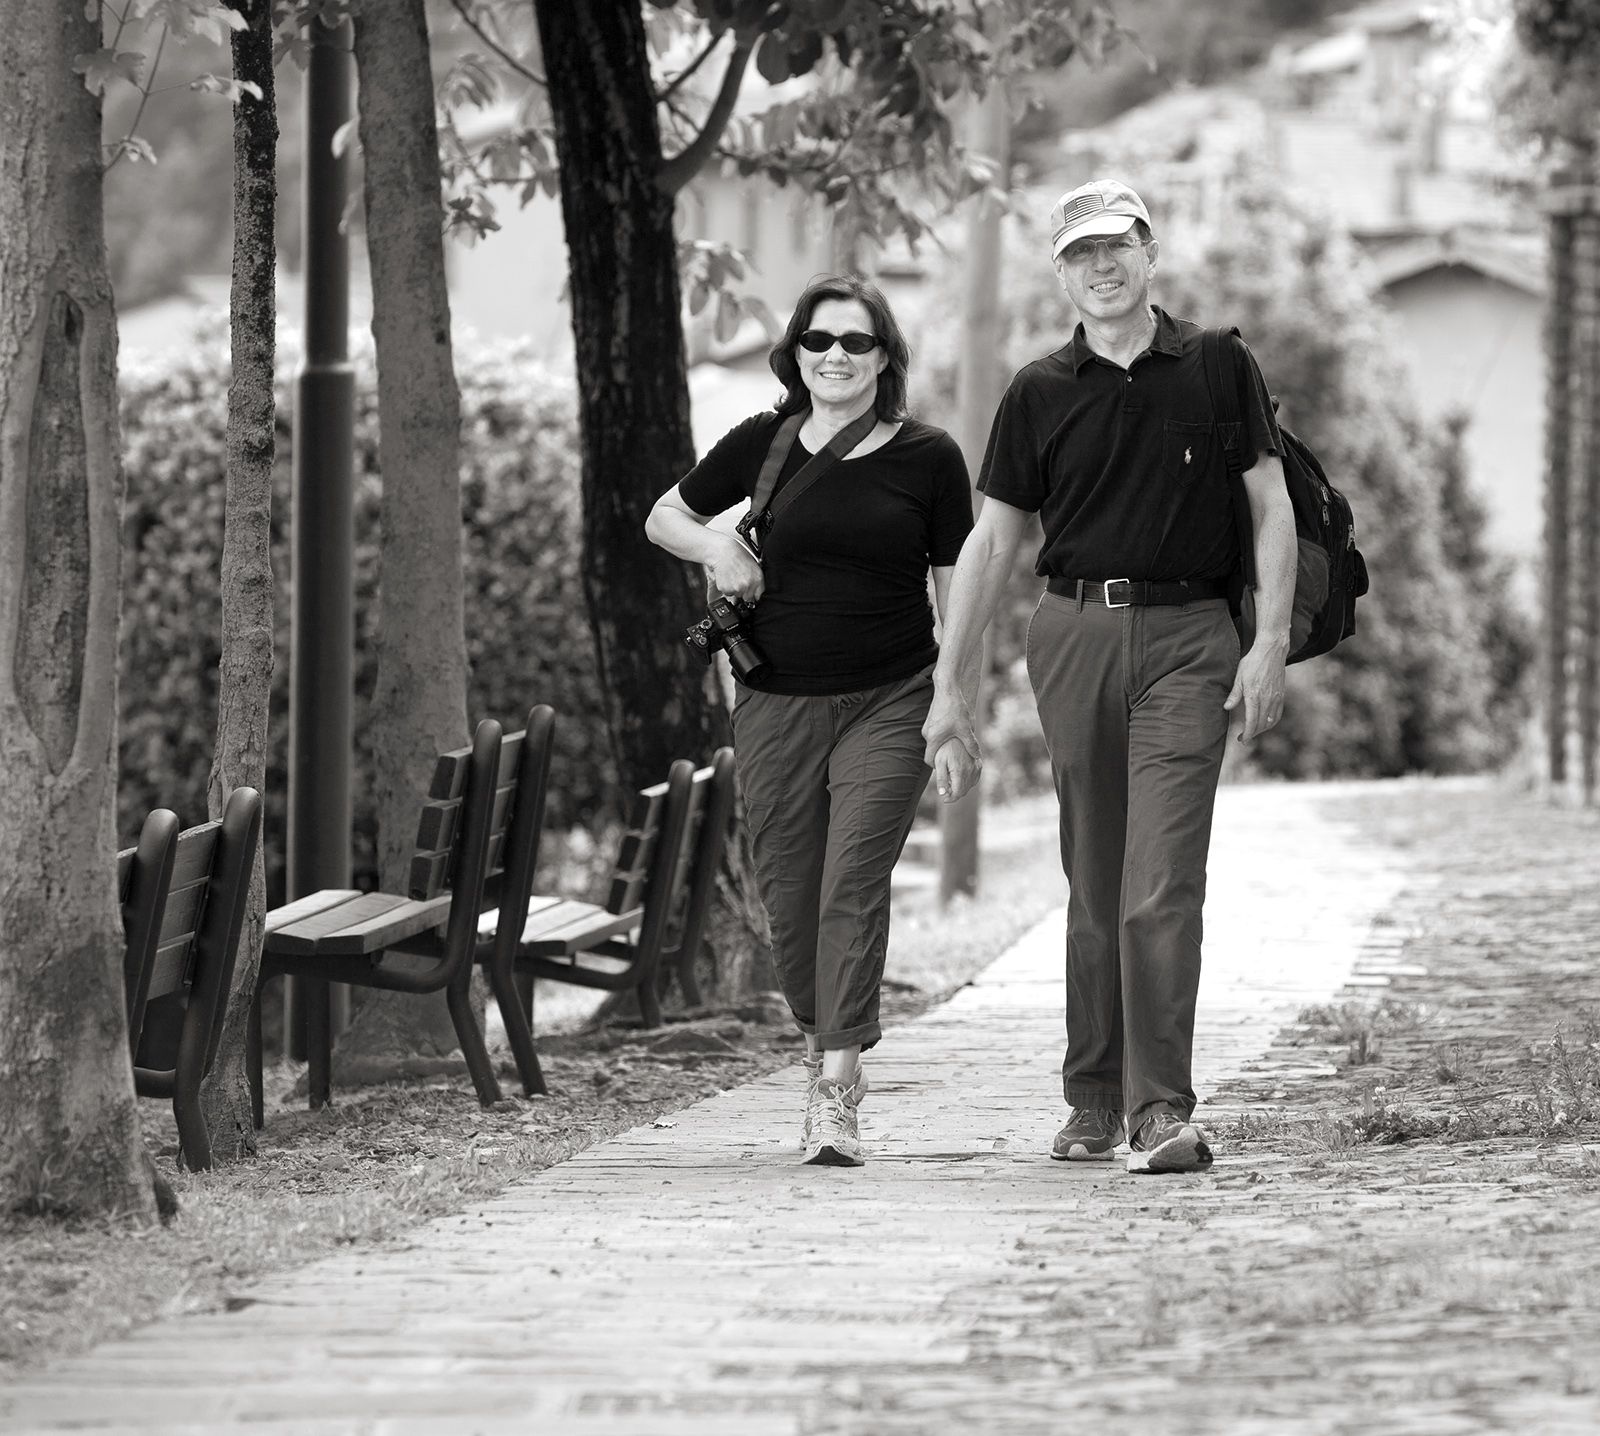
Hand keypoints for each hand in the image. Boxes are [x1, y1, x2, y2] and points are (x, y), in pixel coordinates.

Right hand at [707, 534, 763, 604]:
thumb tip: (754, 590)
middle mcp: (749, 584)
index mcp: (758, 578)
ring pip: (736, 595)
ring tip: (731, 576)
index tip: (749, 591)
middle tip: (738, 579)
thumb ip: (755, 579)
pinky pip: (727, 593)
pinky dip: (725, 587)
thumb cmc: (736, 554)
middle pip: (747, 597)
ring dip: (733, 589)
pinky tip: (726, 577)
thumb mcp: (753, 565)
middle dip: (743, 591)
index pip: (759, 594)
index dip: (753, 593)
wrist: (722, 551)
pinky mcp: (727, 589)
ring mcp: (738, 588)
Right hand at [922, 686, 981, 800]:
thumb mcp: (966, 729)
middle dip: (941, 756)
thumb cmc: (955, 709)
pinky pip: (936, 732)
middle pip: (932, 751)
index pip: (930, 760)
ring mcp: (928, 726)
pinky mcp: (931, 719)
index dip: (937, 767)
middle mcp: (927, 733)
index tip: (946, 769)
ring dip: (943, 745)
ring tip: (956, 746)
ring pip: (935, 741)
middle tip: (952, 760)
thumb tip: (977, 757)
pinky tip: (954, 732)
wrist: (948, 688)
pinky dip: (943, 736)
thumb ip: (971, 744)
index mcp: (933, 739)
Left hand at [932, 737, 981, 802]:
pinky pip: (975, 778)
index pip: (957, 793)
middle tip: (946, 791)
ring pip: (970, 785)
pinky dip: (968, 782)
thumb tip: (943, 794)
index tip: (944, 799)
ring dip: (961, 788)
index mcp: (960, 772)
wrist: (957, 733)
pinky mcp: (979, 764)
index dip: (951, 799)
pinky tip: (960, 778)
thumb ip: (942, 779)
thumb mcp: (939, 763)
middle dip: (955, 794)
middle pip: (964, 791)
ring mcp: (976, 768)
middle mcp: (971, 771)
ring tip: (951, 783)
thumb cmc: (945, 748)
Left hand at [1223, 637, 1287, 741]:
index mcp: (1254, 696)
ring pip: (1270, 721)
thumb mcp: (1239, 676)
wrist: (1271, 651)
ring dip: (1261, 730)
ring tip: (1252, 731)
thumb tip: (1227, 708)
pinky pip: (1278, 714)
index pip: (1252, 722)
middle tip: (1243, 738)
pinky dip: (1271, 722)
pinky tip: (1265, 723)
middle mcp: (1267, 699)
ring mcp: (1276, 697)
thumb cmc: (1252, 662)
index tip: (1242, 740)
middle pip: (1261, 725)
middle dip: (1252, 734)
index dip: (1247, 734)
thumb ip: (1234, 694)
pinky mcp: (1281, 694)